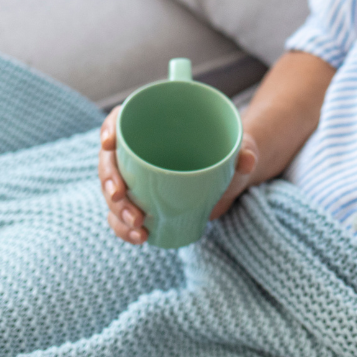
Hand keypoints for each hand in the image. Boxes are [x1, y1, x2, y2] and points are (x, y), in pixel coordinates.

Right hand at [98, 106, 258, 243]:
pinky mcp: (141, 201)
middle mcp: (138, 149)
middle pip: (109, 160)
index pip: (120, 119)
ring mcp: (135, 178)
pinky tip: (140, 237)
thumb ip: (245, 150)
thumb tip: (247, 159)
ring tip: (138, 225)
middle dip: (109, 181)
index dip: (109, 128)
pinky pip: (121, 215)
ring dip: (117, 210)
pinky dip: (124, 227)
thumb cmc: (229, 152)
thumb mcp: (239, 147)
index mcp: (154, 124)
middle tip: (122, 197)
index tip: (110, 143)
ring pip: (112, 192)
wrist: (230, 177)